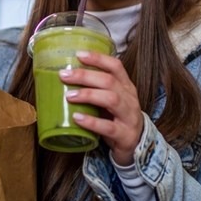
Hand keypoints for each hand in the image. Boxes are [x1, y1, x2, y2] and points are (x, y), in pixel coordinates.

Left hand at [61, 50, 143, 165]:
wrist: (135, 146)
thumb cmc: (117, 119)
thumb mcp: (111, 100)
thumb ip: (96, 89)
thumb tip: (67, 76)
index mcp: (126, 86)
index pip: (115, 66)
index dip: (98, 58)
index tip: (79, 54)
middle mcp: (130, 99)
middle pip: (109, 81)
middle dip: (85, 76)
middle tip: (65, 75)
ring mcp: (129, 117)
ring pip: (111, 100)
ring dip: (88, 95)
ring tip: (69, 96)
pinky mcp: (125, 135)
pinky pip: (108, 127)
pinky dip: (91, 121)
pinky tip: (77, 118)